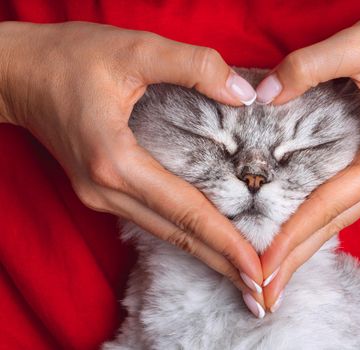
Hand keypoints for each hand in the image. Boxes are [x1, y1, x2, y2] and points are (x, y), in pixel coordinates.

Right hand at [0, 21, 264, 302]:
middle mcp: (107, 189)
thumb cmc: (70, 57)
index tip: (258, 268)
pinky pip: (152, 218)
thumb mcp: (135, 49)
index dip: (225, 242)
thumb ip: (194, 66)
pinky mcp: (102, 190)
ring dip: (205, 254)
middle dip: (222, 264)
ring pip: (165, 232)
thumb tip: (244, 95)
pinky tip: (208, 241)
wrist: (18, 73)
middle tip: (261, 292)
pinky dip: (184, 233)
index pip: (185, 211)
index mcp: (116, 161)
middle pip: (177, 235)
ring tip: (243, 274)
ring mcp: (101, 195)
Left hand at [255, 0, 359, 309]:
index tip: (264, 265)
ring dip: (303, 245)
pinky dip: (314, 221)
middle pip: (333, 224)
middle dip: (296, 258)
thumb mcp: (359, 44)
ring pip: (337, 218)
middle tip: (262, 296)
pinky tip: (293, 236)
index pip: (330, 204)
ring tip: (272, 275)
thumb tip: (262, 97)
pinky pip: (339, 201)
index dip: (294, 235)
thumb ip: (307, 68)